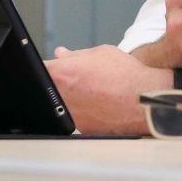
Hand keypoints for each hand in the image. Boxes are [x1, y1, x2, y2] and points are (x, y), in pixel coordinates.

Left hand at [46, 45, 170, 134]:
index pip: (40, 69)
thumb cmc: (124, 74)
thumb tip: (62, 54)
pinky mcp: (79, 127)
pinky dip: (85, 109)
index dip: (48, 67)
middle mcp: (59, 96)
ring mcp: (67, 114)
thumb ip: (76, 54)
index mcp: (61, 73)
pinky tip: (102, 102)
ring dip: (73, 96)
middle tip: (81, 76)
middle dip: (60, 81)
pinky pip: (76, 115)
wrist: (141, 99)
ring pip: (62, 103)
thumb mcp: (102, 53)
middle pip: (49, 87)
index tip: (54, 67)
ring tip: (96, 90)